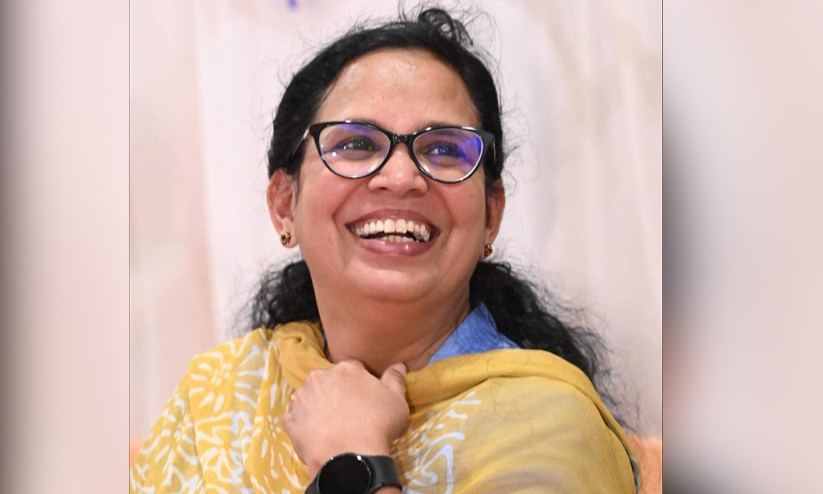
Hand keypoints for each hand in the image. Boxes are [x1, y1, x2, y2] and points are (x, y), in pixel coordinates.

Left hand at [283, 360, 408, 477]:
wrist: (350, 458)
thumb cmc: (377, 425)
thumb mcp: (397, 401)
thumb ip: (396, 379)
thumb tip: (398, 365)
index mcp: (346, 369)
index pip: (354, 367)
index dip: (360, 381)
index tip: (364, 396)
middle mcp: (320, 377)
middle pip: (329, 380)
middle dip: (337, 391)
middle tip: (348, 411)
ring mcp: (301, 399)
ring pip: (310, 396)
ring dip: (318, 405)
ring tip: (331, 425)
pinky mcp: (290, 421)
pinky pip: (295, 417)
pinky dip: (303, 422)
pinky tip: (315, 433)